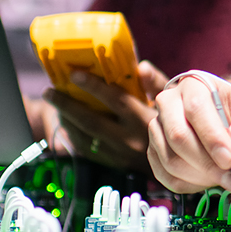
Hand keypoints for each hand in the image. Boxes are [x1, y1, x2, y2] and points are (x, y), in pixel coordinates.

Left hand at [43, 60, 166, 171]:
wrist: (180, 160)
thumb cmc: (175, 123)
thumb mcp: (172, 100)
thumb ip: (156, 83)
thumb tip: (141, 66)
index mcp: (144, 119)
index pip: (115, 100)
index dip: (93, 86)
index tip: (75, 74)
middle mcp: (130, 139)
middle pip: (91, 120)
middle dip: (67, 104)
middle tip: (50, 91)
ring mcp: (120, 154)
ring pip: (85, 137)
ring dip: (66, 120)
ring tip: (55, 104)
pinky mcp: (114, 165)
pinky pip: (87, 151)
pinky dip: (73, 136)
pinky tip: (67, 123)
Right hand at [147, 72, 230, 193]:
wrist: (227, 126)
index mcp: (194, 85)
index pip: (196, 108)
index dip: (212, 137)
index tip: (230, 159)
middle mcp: (169, 102)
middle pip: (178, 136)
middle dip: (206, 162)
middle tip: (230, 177)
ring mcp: (158, 128)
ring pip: (170, 159)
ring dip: (200, 176)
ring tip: (224, 177)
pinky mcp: (154, 152)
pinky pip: (165, 175)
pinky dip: (190, 184)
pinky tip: (208, 179)